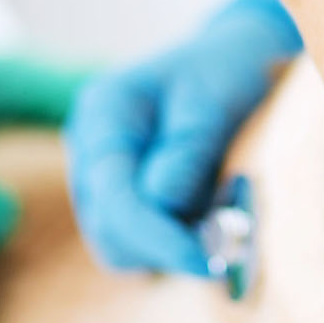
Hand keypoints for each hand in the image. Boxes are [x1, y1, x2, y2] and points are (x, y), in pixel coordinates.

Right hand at [64, 0, 300, 273]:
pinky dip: (174, 245)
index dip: (158, 238)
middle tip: (230, 249)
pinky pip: (138, 245)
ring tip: (224, 223)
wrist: (233, 60)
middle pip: (110, 231)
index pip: (115, 197)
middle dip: (167, 248)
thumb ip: (189, 151)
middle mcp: (89, 150)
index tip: (210, 262)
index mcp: (104, 115)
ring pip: (121, 247)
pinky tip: (211, 222)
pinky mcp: (122, 200)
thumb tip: (162, 202)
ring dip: (172, 250)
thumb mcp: (217, 101)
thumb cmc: (228, 73)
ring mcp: (99, 179)